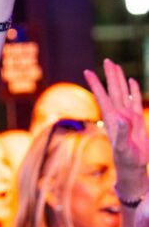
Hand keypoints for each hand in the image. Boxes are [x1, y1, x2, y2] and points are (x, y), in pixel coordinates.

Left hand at [84, 58, 148, 173]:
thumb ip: (122, 132)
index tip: (88, 72)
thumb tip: (121, 117)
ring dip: (120, 80)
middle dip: (110, 76)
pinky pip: (135, 101)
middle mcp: (118, 114)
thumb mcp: (122, 146)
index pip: (102, 97)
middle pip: (114, 90)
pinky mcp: (137, 120)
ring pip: (123, 93)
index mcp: (112, 118)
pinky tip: (132, 82)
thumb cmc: (126, 158)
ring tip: (116, 66)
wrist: (133, 166)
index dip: (96, 84)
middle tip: (107, 60)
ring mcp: (128, 116)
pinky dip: (133, 91)